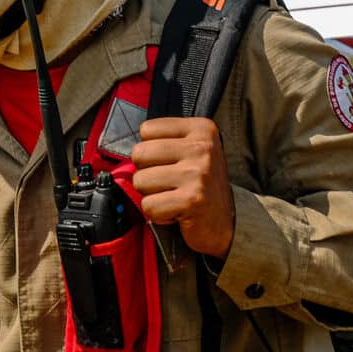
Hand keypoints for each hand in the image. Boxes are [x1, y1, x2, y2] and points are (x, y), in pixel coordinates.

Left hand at [130, 117, 236, 257]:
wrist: (226, 222)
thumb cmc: (200, 186)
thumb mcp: (190, 151)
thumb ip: (163, 142)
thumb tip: (126, 148)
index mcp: (202, 129)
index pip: (147, 129)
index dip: (150, 152)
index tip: (170, 163)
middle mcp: (202, 148)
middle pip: (139, 153)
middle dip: (147, 174)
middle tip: (168, 184)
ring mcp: (198, 173)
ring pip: (140, 180)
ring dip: (152, 195)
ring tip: (173, 197)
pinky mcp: (192, 200)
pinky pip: (148, 205)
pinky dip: (157, 214)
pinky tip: (176, 212)